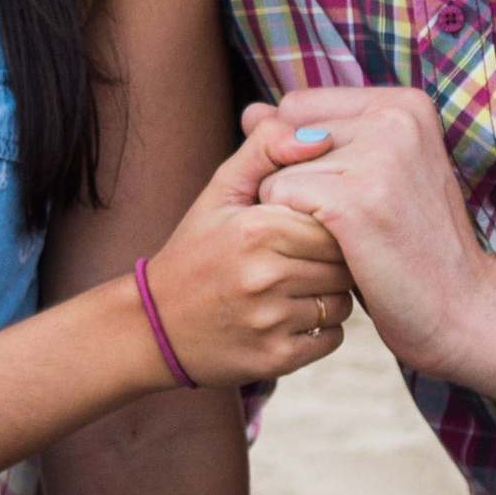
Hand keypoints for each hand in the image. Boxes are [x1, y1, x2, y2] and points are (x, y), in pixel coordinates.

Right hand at [134, 141, 352, 389]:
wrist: (152, 325)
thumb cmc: (194, 251)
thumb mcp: (220, 191)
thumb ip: (266, 149)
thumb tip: (319, 136)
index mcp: (258, 228)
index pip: (335, 223)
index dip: (329, 227)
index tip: (308, 233)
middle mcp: (266, 276)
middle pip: (343, 264)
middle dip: (331, 263)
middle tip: (303, 264)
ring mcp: (271, 321)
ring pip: (342, 303)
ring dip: (328, 297)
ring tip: (293, 291)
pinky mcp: (276, 358)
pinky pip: (332, 339)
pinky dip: (320, 331)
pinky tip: (288, 319)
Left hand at [239, 86, 495, 427]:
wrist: (466, 312)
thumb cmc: (412, 250)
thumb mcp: (372, 177)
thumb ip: (313, 140)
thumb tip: (250, 113)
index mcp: (404, 104)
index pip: (299, 106)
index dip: (298, 156)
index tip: (341, 194)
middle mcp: (394, 117)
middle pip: (283, 134)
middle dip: (294, 181)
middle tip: (348, 222)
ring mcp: (377, 156)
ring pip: (276, 168)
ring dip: (293, 212)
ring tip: (348, 239)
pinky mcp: (354, 199)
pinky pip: (277, 196)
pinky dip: (291, 232)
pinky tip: (334, 251)